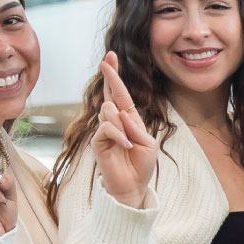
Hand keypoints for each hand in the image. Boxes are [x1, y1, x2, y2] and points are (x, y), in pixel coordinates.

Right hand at [90, 51, 156, 207]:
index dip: (114, 76)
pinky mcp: (97, 141)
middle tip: (106, 60)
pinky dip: (118, 135)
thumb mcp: (146, 142)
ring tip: (130, 141)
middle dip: (111, 76)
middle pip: (110, 94)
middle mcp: (114, 121)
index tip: (110, 57)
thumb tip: (118, 113)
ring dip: (123, 124)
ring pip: (109, 111)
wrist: (132, 186)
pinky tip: (125, 145)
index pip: (120, 93)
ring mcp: (104, 130)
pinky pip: (107, 128)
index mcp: (128, 119)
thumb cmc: (141, 164)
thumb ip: (134, 126)